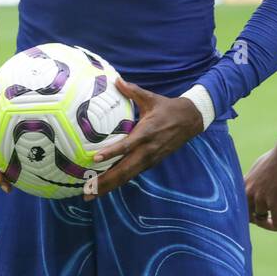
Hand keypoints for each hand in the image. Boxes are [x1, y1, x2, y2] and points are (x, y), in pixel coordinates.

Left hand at [85, 79, 203, 198]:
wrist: (190, 120)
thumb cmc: (167, 108)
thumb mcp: (150, 98)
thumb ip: (132, 91)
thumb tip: (116, 80)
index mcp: (147, 132)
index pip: (127, 145)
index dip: (112, 152)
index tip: (95, 157)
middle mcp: (148, 150)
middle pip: (124, 170)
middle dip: (105, 181)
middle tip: (86, 191)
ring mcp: (150, 159)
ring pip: (127, 176)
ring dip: (109, 186)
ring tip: (90, 195)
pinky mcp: (151, 163)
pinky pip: (132, 174)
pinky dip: (118, 182)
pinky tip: (104, 188)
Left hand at [243, 148, 276, 234]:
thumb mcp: (258, 168)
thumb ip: (254, 180)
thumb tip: (256, 187)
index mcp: (244, 184)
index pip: (239, 206)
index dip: (247, 214)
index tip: (257, 216)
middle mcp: (249, 192)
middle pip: (248, 216)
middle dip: (258, 221)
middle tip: (269, 222)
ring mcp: (261, 198)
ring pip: (263, 220)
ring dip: (272, 224)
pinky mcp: (275, 202)